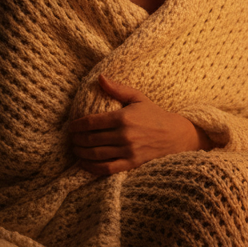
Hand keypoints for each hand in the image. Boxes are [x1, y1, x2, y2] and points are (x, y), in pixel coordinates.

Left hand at [67, 74, 211, 176]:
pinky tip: (84, 163)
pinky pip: (106, 168)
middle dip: (76, 139)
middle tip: (71, 138)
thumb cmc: (155, 115)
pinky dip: (92, 167)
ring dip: (81, 152)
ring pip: (96, 154)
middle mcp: (124, 135)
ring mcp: (128, 151)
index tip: (71, 126)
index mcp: (123, 117)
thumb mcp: (138, 98)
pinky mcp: (132, 164)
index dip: (77, 125)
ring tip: (76, 149)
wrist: (176, 136)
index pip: (91, 122)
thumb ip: (118, 89)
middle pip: (91, 139)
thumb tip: (100, 78)